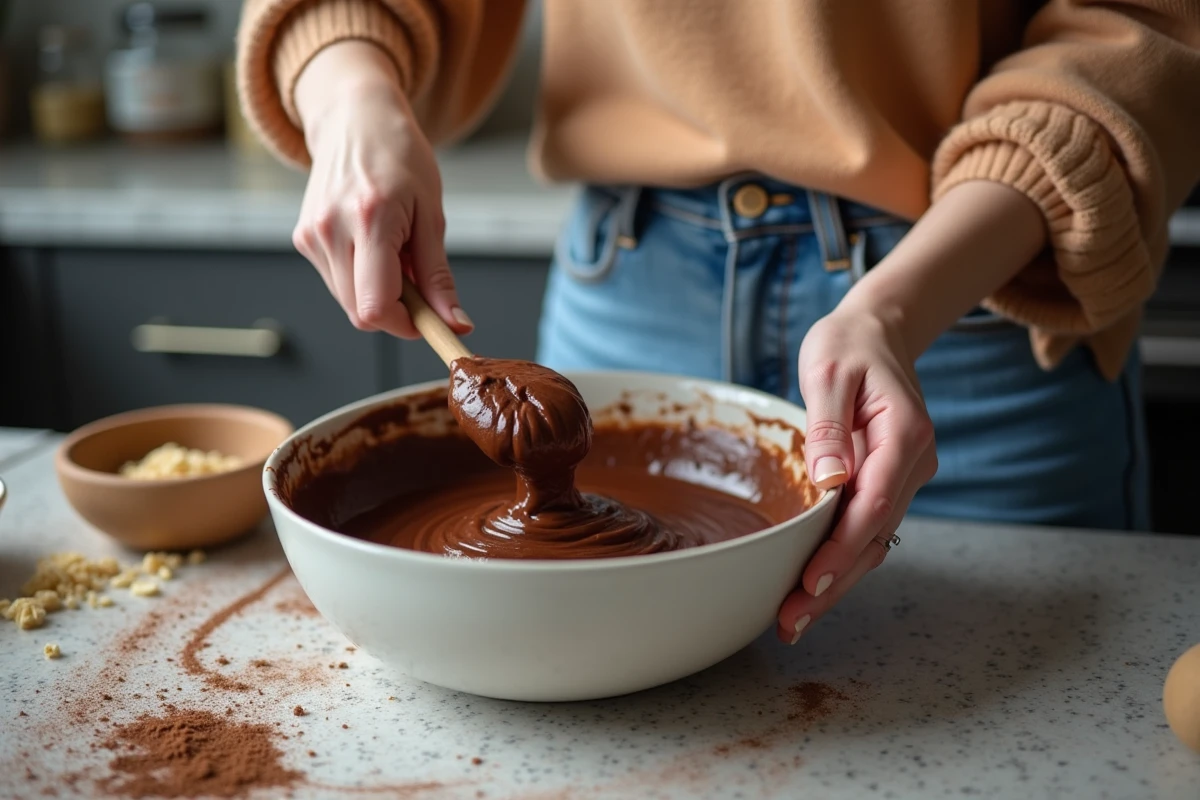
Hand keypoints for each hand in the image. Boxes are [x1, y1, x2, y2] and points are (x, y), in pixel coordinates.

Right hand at [292, 42, 471, 338]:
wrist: (355, 119)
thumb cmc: (400, 157)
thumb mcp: (432, 214)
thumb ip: (439, 276)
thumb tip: (455, 324)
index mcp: (370, 220)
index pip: (376, 306)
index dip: (406, 324)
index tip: (430, 319)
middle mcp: (331, 230)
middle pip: (360, 312)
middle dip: (396, 311)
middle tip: (419, 282)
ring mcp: (312, 235)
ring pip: (348, 301)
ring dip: (378, 294)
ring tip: (396, 253)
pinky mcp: (303, 239)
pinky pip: (337, 283)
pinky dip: (362, 279)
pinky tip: (373, 247)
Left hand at [775, 305, 936, 643]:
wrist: (877, 332)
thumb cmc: (848, 345)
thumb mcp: (829, 371)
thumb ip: (829, 427)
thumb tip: (828, 481)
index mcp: (905, 435)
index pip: (876, 503)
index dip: (843, 547)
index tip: (812, 580)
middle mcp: (913, 463)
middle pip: (875, 536)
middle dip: (835, 583)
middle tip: (791, 621)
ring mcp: (903, 477)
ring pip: (872, 541)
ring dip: (836, 582)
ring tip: (792, 619)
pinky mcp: (886, 483)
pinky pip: (865, 529)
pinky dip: (840, 560)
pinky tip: (810, 587)